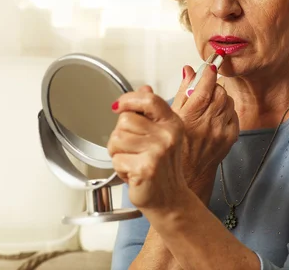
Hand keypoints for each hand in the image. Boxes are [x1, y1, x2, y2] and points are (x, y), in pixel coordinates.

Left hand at [107, 86, 188, 209]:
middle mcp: (167, 135)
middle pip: (125, 119)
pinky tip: (133, 173)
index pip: (149, 99)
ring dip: (118, 153)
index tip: (119, 106)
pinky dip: (119, 169)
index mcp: (172, 123)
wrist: (170, 199)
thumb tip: (144, 88)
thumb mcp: (161, 135)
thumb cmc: (163, 169)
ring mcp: (158, 151)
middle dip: (120, 136)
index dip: (129, 99)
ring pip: (117, 139)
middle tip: (132, 150)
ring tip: (133, 161)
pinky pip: (117, 159)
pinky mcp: (145, 167)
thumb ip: (150, 111)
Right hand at [171, 64, 239, 198]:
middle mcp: (208, 123)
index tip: (209, 66)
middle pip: (220, 91)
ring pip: (228, 101)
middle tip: (207, 86)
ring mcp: (221, 131)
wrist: (189, 173)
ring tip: (210, 102)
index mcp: (191, 116)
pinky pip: (234, 114)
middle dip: (214, 85)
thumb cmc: (177, 146)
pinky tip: (217, 115)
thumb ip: (182, 91)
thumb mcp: (172, 116)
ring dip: (221, 97)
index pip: (206, 86)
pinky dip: (227, 110)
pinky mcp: (231, 137)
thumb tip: (189, 71)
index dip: (208, 73)